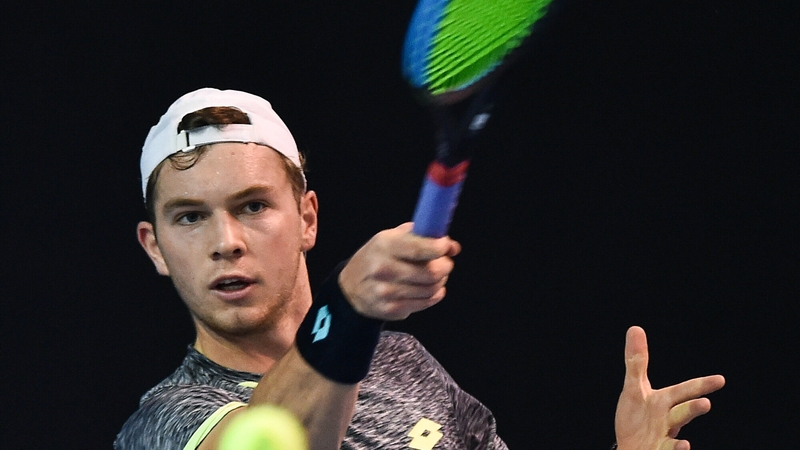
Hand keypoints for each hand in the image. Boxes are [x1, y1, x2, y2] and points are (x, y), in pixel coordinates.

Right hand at [338, 222, 460, 320]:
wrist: (350, 288)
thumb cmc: (377, 258)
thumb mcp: (392, 238)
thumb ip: (423, 237)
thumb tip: (453, 246)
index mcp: (384, 245)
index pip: (420, 249)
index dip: (440, 248)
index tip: (446, 246)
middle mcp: (384, 268)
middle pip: (431, 272)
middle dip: (445, 266)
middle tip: (445, 263)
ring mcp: (386, 291)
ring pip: (431, 289)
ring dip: (440, 281)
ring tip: (435, 276)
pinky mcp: (391, 309)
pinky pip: (425, 303)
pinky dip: (434, 295)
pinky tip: (430, 289)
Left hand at [615, 326, 724, 449]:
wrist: (631, 448)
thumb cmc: (636, 419)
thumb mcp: (634, 389)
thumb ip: (636, 362)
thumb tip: (635, 328)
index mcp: (664, 402)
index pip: (684, 391)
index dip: (700, 385)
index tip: (720, 379)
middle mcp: (667, 420)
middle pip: (682, 413)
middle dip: (693, 408)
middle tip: (706, 402)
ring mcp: (663, 438)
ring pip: (675, 434)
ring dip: (681, 432)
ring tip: (692, 423)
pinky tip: (683, 446)